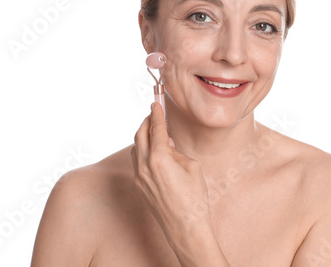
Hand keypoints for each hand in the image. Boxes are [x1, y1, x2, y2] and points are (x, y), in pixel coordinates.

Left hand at [131, 102, 212, 246]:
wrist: (185, 227)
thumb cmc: (194, 197)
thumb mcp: (192, 166)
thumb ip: (176, 151)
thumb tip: (167, 145)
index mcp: (159, 158)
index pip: (156, 128)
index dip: (157, 114)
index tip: (155, 103)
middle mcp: (145, 166)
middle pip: (140, 134)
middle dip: (147, 122)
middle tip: (154, 114)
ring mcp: (139, 177)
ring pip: (136, 148)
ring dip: (143, 136)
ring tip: (156, 133)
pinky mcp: (139, 186)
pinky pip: (136, 162)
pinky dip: (142, 151)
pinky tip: (154, 153)